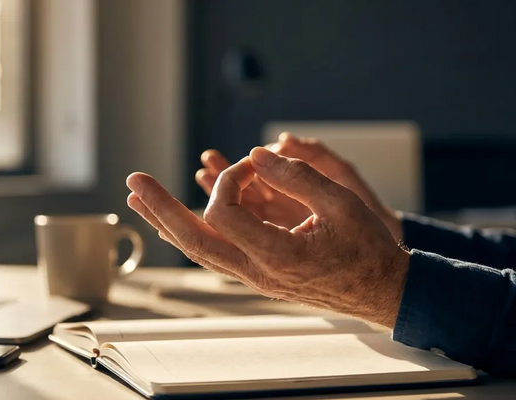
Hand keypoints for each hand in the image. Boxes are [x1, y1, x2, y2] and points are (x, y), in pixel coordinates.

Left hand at [127, 147, 409, 326]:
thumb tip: (255, 154)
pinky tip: (173, 222)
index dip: (230, 177)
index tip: (255, 163)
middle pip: (193, 239)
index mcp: (278, 254)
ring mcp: (255, 278)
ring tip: (139, 199)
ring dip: (167, 222)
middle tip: (134, 181)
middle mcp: (259, 271)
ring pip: (199, 251)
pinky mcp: (258, 275)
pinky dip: (190, 234)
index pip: (223, 211)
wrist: (381, 291)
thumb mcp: (341, 202)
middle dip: (161, 208)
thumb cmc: (368, 248)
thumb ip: (296, 175)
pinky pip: (214, 255)